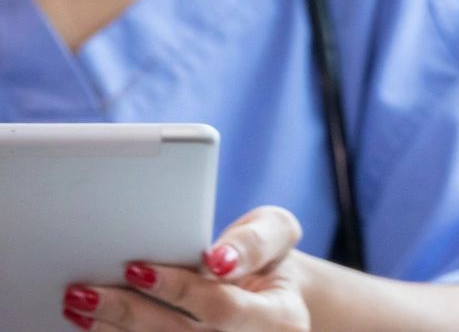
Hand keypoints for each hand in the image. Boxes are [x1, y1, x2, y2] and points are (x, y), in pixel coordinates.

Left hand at [67, 207, 311, 329]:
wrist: (268, 300)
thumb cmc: (265, 260)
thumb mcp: (276, 234)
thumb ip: (255, 242)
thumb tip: (218, 259)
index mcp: (280, 321)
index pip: (221, 308)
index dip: (178, 289)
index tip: (136, 268)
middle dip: (129, 313)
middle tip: (85, 291)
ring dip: (112, 331)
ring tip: (80, 302)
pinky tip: (91, 324)